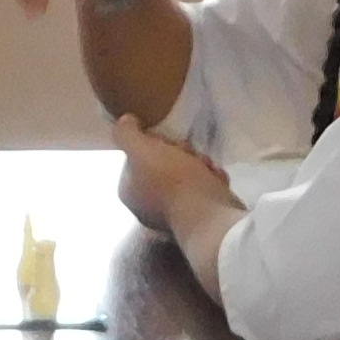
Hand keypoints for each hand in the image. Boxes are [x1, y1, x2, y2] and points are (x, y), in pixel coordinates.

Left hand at [113, 113, 223, 233]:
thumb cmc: (171, 181)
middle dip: (181, 154)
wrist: (208, 214)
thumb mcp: (141, 150)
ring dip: (200, 165)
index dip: (154, 143)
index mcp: (129, 192)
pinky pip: (204, 189)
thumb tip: (124, 121)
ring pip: (187, 175)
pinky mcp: (198, 217)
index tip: (168, 142)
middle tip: (190, 154)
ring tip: (206, 167)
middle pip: (163, 164)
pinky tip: (216, 180)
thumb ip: (126, 134)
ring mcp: (174, 213)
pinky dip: (212, 181)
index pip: (138, 156)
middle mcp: (147, 206)